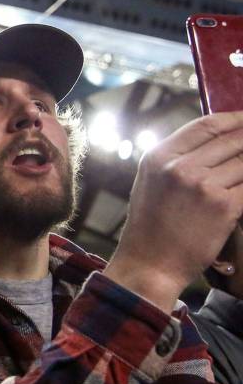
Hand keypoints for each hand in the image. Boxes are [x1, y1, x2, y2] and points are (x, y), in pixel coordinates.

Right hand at [105, 111, 242, 311]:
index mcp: (160, 157)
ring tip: (240, 181)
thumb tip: (216, 140)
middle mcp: (181, 166)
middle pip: (232, 140)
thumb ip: (177, 158)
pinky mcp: (225, 205)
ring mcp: (204, 185)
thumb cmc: (150, 226)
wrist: (150, 264)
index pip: (207, 125)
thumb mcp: (150, 182)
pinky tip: (242, 197)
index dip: (234, 119)